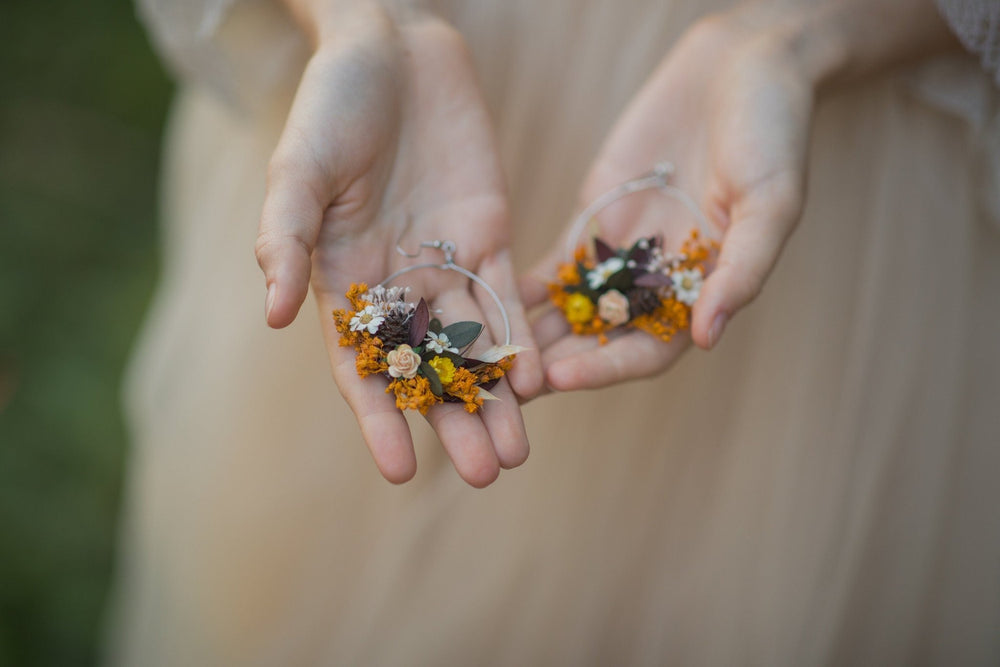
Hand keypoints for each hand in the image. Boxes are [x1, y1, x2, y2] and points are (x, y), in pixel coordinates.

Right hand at [255, 7, 541, 486]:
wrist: (392, 49)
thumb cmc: (331, 106)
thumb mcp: (298, 170)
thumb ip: (286, 238)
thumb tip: (272, 315)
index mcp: (342, 281)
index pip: (360, 365)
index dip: (376, 418)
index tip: (396, 470)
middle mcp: (396, 285)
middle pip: (425, 369)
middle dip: (453, 420)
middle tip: (482, 473)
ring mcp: (445, 264)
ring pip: (473, 345)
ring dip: (495, 398)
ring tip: (516, 452)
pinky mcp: (489, 236)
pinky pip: (507, 296)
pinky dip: (521, 337)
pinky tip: (540, 378)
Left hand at [522, 0, 956, 392]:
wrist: (741, 67)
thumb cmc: (773, 134)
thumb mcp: (772, 200)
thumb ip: (742, 269)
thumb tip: (708, 336)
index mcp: (704, 290)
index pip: (650, 348)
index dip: (607, 367)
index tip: (563, 379)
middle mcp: (659, 282)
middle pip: (601, 338)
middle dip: (556, 362)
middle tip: (506, 383)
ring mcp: (622, 253)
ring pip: (572, 309)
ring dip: (534, 334)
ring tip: (486, 353)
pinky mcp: (595, 219)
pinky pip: (557, 264)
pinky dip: (527, 286)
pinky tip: (487, 297)